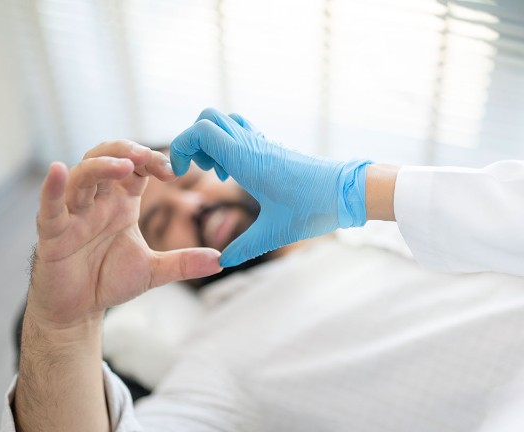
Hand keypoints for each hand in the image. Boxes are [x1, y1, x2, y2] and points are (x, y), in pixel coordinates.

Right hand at [28, 140, 221, 328]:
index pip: (136, 169)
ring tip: (123, 164)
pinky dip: (52, 188)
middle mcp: (97, 202)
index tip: (174, 170)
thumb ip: (183, 262)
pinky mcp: (53, 233)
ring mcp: (74, 214)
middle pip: (106, 160)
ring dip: (100, 166)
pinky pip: (49, 207)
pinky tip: (57, 170)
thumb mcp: (153, 270)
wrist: (79, 310)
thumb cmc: (109, 280)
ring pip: (82, 177)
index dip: (152, 162)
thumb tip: (221, 261)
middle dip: (126, 152)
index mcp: (120, 203)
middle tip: (147, 156)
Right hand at [170, 108, 371, 266]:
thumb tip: (221, 263)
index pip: (201, 130)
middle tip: (202, 172)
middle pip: (207, 118)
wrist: (346, 191)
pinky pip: (239, 131)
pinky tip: (237, 173)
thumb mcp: (274, 233)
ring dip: (210, 142)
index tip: (181, 174)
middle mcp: (250, 144)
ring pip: (223, 121)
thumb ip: (244, 248)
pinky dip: (227, 145)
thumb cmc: (313, 208)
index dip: (181, 147)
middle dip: (193, 142)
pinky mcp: (269, 147)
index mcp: (246, 159)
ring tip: (219, 173)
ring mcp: (260, 143)